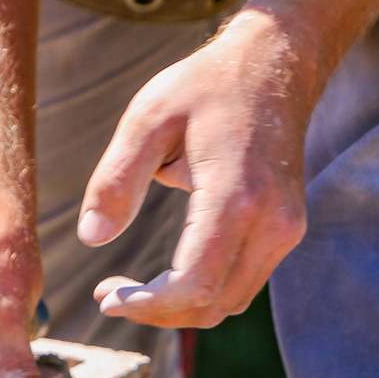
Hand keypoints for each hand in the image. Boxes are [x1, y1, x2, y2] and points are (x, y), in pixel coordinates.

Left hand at [78, 11, 311, 328]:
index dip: (147, 305)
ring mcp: (286, 230)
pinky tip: (164, 275)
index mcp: (236, 196)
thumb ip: (116, 179)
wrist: (275, 64)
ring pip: (230, 302)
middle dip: (156, 312)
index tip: (106, 297)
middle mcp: (272, 222)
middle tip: (108, 296)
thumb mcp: (148, 119)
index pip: (194, 285)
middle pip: (212, 305)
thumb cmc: (204, 88)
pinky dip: (202, 291)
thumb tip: (92, 238)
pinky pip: (242, 283)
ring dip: (179, 308)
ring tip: (129, 289)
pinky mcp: (286, 230)